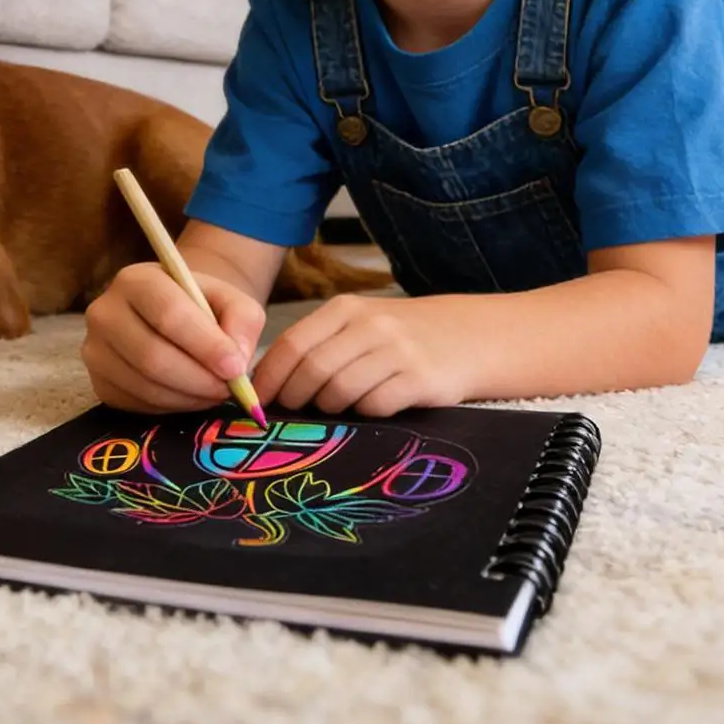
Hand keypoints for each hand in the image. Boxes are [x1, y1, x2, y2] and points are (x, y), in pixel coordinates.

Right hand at [81, 261, 265, 413]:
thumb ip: (242, 320)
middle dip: (199, 379)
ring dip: (190, 397)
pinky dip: (173, 406)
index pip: (168, 314)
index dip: (205, 345)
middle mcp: (105, 312)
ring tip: (216, 392)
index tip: (236, 368)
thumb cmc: (201, 305)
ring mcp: (96, 350)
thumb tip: (237, 361)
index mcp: (137, 279)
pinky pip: (138, 404)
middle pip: (152, 356)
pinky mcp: (99, 382)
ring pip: (146, 385)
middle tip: (229, 389)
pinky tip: (192, 395)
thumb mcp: (230, 299)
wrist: (170, 316)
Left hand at [251, 294, 468, 417]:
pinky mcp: (420, 379)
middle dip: (294, 398)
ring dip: (330, 407)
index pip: (293, 344)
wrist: (467, 337)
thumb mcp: (358, 325)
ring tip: (336, 407)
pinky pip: (376, 406)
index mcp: (346, 308)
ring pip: (340, 391)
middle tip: (291, 414)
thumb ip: (318, 344)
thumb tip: (266, 381)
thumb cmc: (399, 336)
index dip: (269, 377)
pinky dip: (365, 413)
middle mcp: (370, 325)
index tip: (255, 402)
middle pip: (312, 370)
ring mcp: (397, 351)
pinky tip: (371, 407)